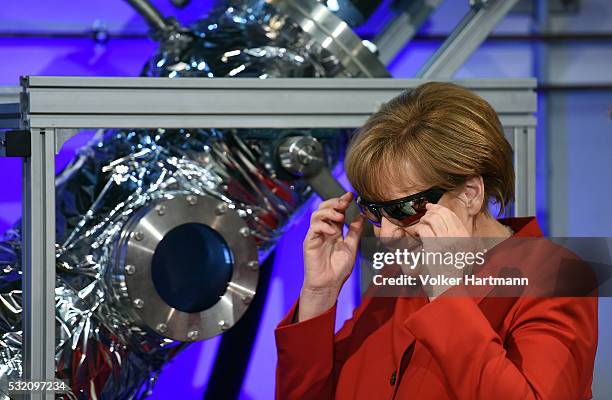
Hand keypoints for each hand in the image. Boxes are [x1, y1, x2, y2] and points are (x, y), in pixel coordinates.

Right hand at [299, 192, 364, 320]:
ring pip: (317, 214)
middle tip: (345, 202)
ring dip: (329, 212)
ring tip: (340, 216)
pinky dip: (324, 225)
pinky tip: (333, 231)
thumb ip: (355, 232)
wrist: (329, 284)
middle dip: (335, 202)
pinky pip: (314, 228)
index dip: (342, 201)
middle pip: (324, 207)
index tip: (351, 195)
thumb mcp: (351, 247)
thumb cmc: (339, 269)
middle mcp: (324, 230)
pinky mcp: (309, 242)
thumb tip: (362, 216)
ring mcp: (316, 235)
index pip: (337, 210)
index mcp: (334, 230)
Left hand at [413, 204, 470, 299]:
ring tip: (421, 229)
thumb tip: (445, 220)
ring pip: (431, 219)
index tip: (431, 207)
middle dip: (429, 213)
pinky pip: (424, 230)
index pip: (451, 215)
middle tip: (424, 217)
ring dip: (423, 221)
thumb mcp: (461, 251)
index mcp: (465, 236)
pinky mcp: (434, 247)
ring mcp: (446, 241)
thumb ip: (456, 236)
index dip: (439, 208)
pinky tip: (418, 236)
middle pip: (441, 214)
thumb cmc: (451, 270)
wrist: (448, 286)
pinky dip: (419, 231)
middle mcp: (458, 236)